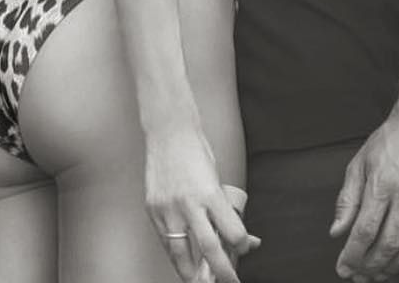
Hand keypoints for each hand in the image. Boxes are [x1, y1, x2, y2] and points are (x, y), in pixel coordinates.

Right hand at [145, 126, 258, 282]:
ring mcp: (168, 207)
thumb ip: (225, 208)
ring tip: (199, 280)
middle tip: (229, 281)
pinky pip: (165, 239)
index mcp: (210, 192)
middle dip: (221, 271)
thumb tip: (241, 233)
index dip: (243, 245)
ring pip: (180, 252)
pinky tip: (182, 258)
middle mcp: (189, 202)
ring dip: (191, 272)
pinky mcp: (153, 208)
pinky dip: (174, 252)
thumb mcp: (216, 178)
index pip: (233, 232)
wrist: (168, 131)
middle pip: (209, 249)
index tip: (245, 248)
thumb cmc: (195, 150)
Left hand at [330, 112, 398, 280]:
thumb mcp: (360, 162)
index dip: (353, 255)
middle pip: (388, 244)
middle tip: (359, 275)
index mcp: (381, 182)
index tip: (344, 268)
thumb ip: (348, 199)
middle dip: (370, 266)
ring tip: (379, 272)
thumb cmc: (389, 141)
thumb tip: (337, 232)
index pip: (365, 230)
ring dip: (393, 266)